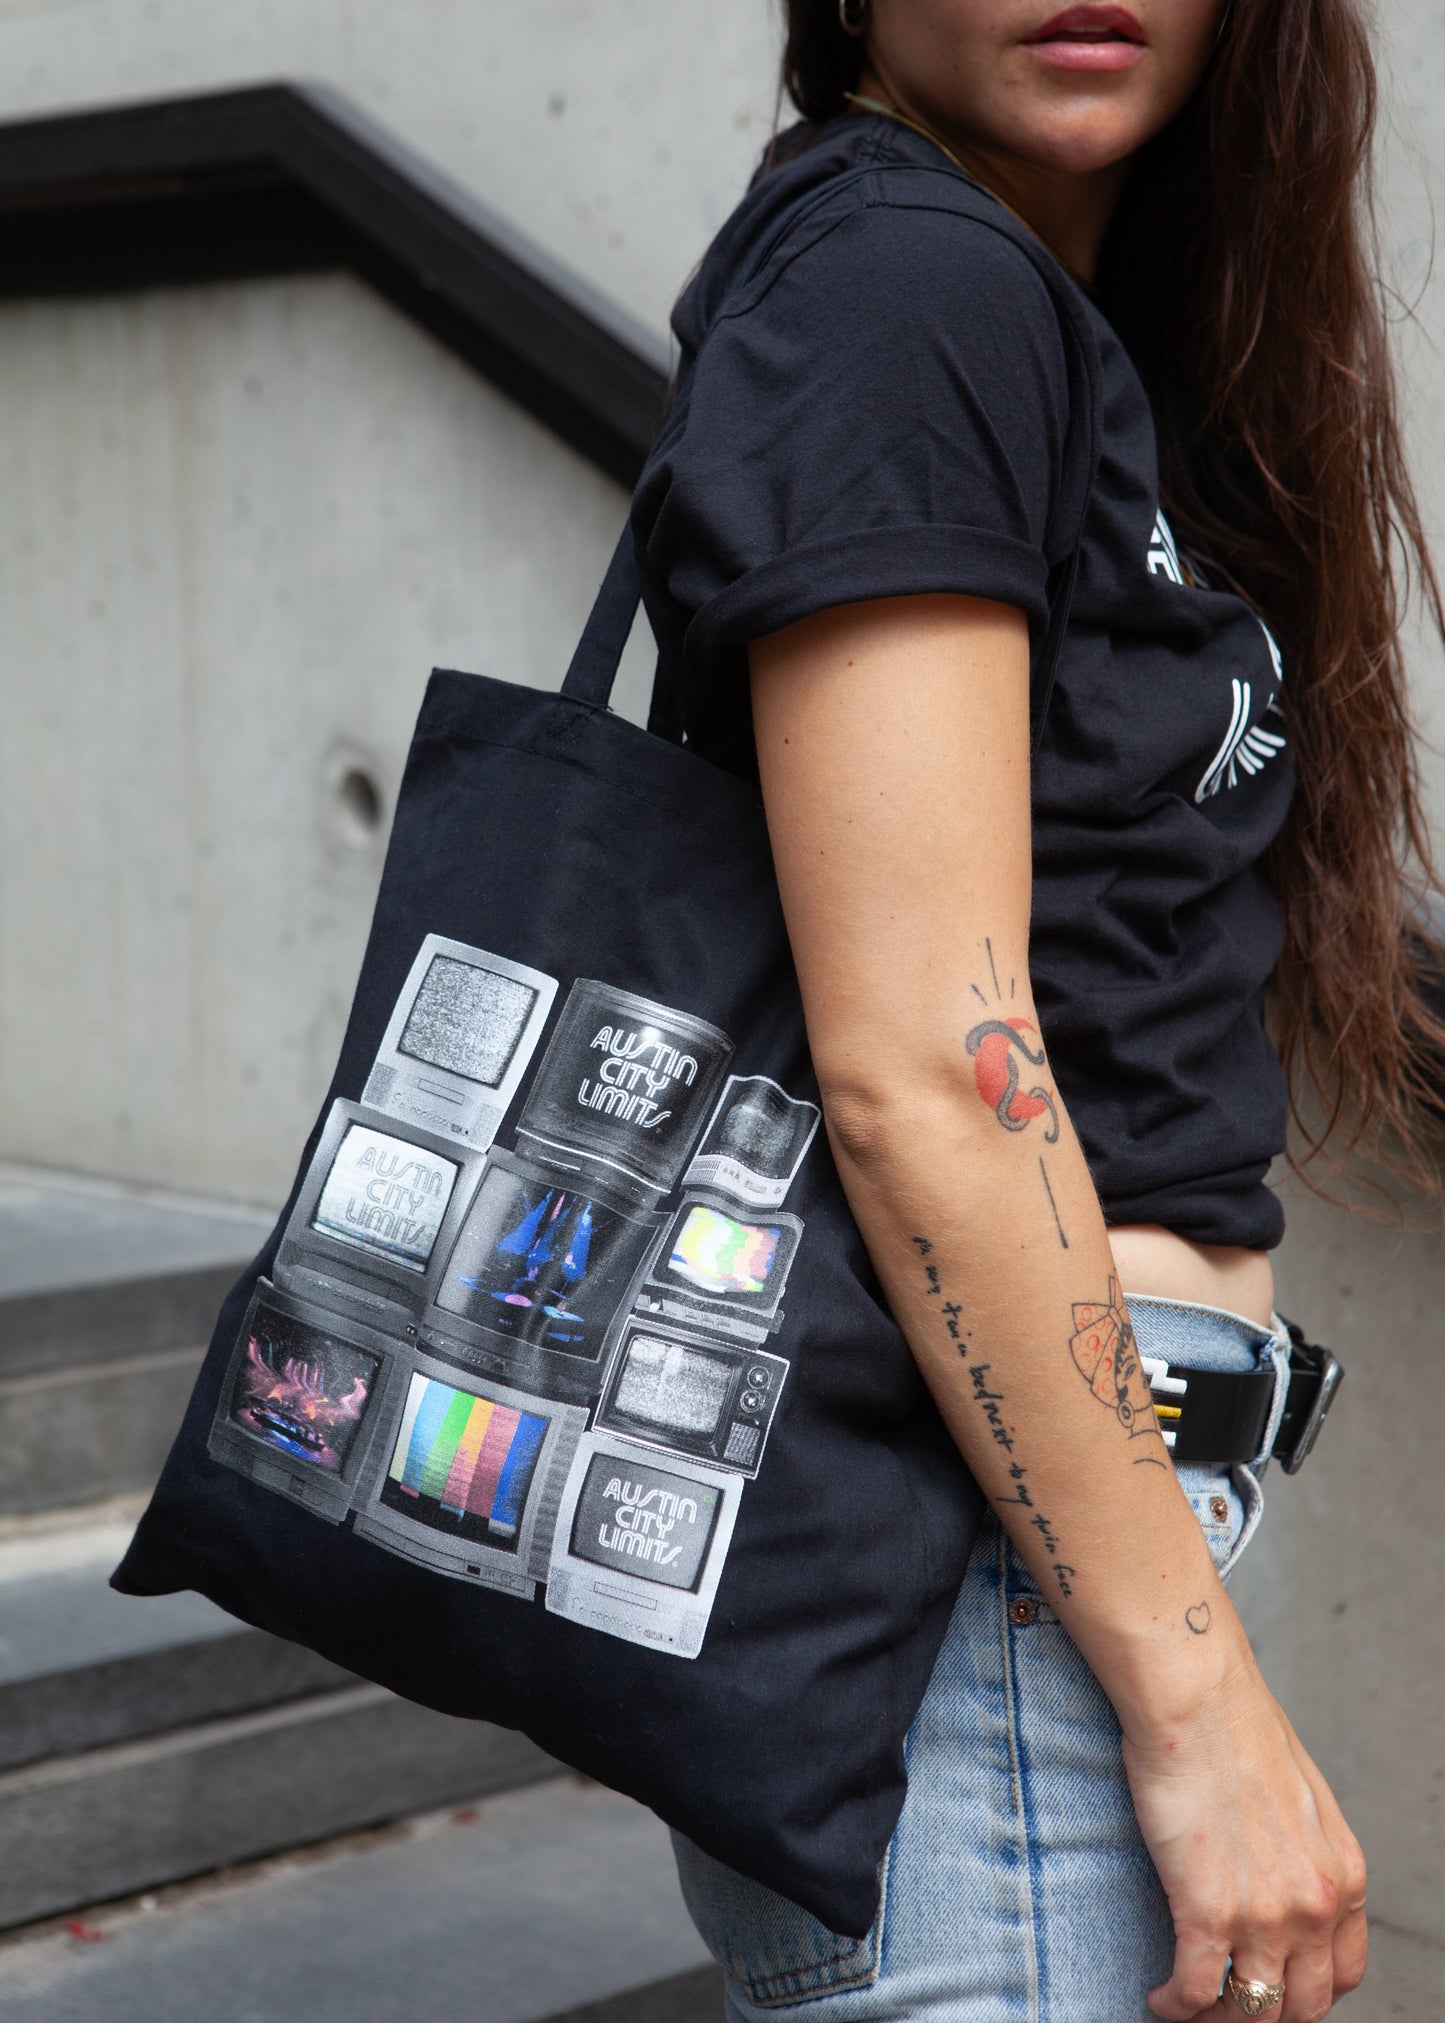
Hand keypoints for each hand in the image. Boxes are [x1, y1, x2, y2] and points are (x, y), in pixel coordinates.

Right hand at [1122, 1652, 1366, 2022]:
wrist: (1197, 1698)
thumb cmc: (1235, 1726)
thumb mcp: (1301, 1796)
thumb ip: (1304, 1849)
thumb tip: (1280, 1876)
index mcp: (1344, 1875)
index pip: (1343, 1975)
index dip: (1307, 1995)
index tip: (1273, 1988)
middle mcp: (1315, 1906)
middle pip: (1302, 2006)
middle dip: (1263, 2016)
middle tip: (1227, 2006)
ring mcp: (1264, 1915)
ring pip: (1253, 2011)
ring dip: (1218, 2018)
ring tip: (1189, 2005)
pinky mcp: (1208, 1912)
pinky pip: (1196, 1990)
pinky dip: (1176, 2006)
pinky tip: (1159, 1997)